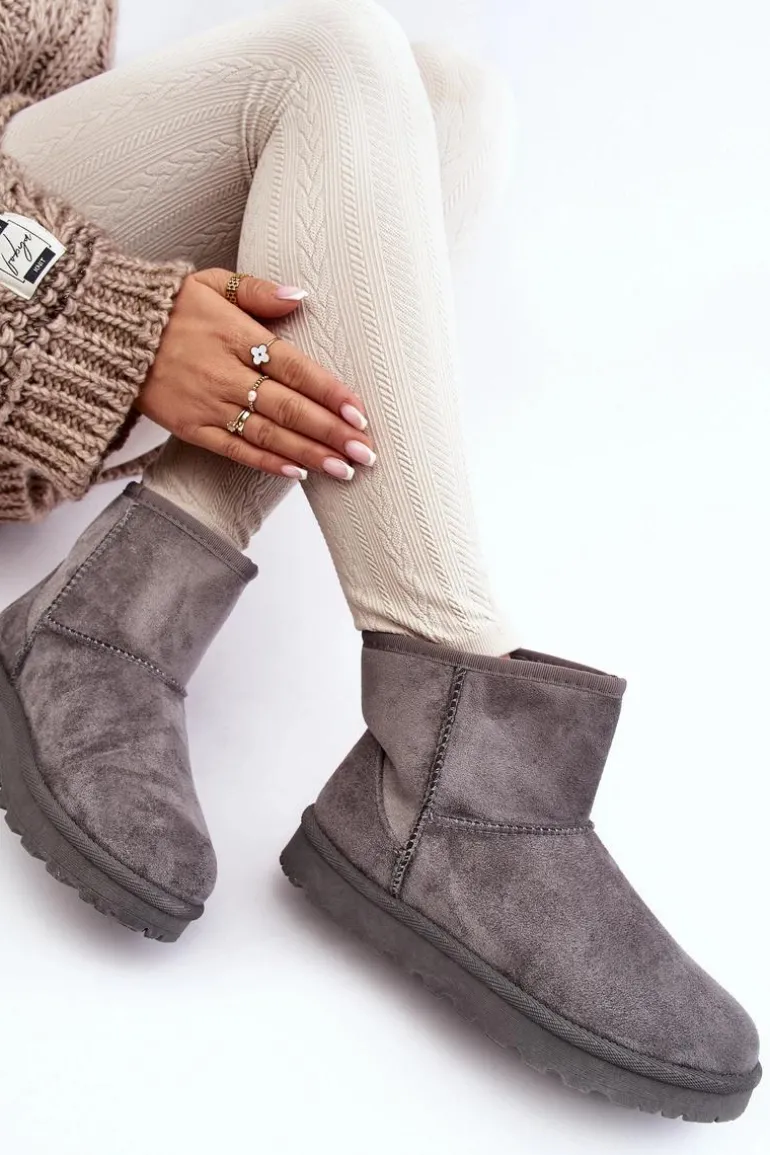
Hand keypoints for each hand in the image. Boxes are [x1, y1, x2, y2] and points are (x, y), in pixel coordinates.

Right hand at [136, 268, 374, 479]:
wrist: (104, 333)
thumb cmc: (165, 306)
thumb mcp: (210, 282)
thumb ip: (258, 291)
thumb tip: (301, 295)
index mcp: (237, 336)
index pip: (296, 368)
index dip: (330, 393)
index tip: (360, 413)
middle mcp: (227, 374)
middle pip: (289, 408)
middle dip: (331, 433)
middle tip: (366, 452)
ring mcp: (208, 404)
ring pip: (268, 435)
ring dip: (309, 454)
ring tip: (343, 469)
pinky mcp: (191, 427)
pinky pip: (235, 450)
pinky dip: (267, 463)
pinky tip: (297, 473)